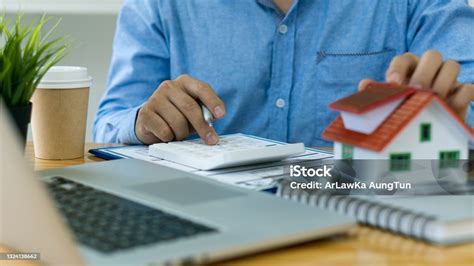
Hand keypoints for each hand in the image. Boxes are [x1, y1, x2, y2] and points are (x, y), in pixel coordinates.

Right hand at [136, 74, 225, 144]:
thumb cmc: (177, 114)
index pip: (202, 88)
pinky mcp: (145, 113)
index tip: (221, 115)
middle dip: (203, 126)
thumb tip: (212, 121)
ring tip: (180, 134)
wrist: (151, 120)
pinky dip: (170, 137)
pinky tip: (168, 134)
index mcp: (185, 82)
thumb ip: (204, 111)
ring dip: (183, 134)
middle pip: (190, 107)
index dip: (213, 102)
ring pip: (178, 121)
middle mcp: (169, 86)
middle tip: (211, 140)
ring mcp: (155, 98)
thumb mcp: (193, 110)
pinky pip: (165, 131)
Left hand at [359, 50, 473, 117]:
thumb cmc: (401, 109)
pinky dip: (460, 96)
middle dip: (424, 72)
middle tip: (417, 90)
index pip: (404, 59)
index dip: (399, 68)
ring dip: (443, 82)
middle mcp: (429, 68)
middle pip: (432, 55)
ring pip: (452, 66)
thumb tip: (364, 85)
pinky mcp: (462, 92)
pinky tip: (448, 108)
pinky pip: (468, 88)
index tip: (394, 82)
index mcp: (408, 68)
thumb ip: (377, 93)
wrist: (423, 126)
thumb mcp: (388, 103)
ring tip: (433, 99)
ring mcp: (447, 79)